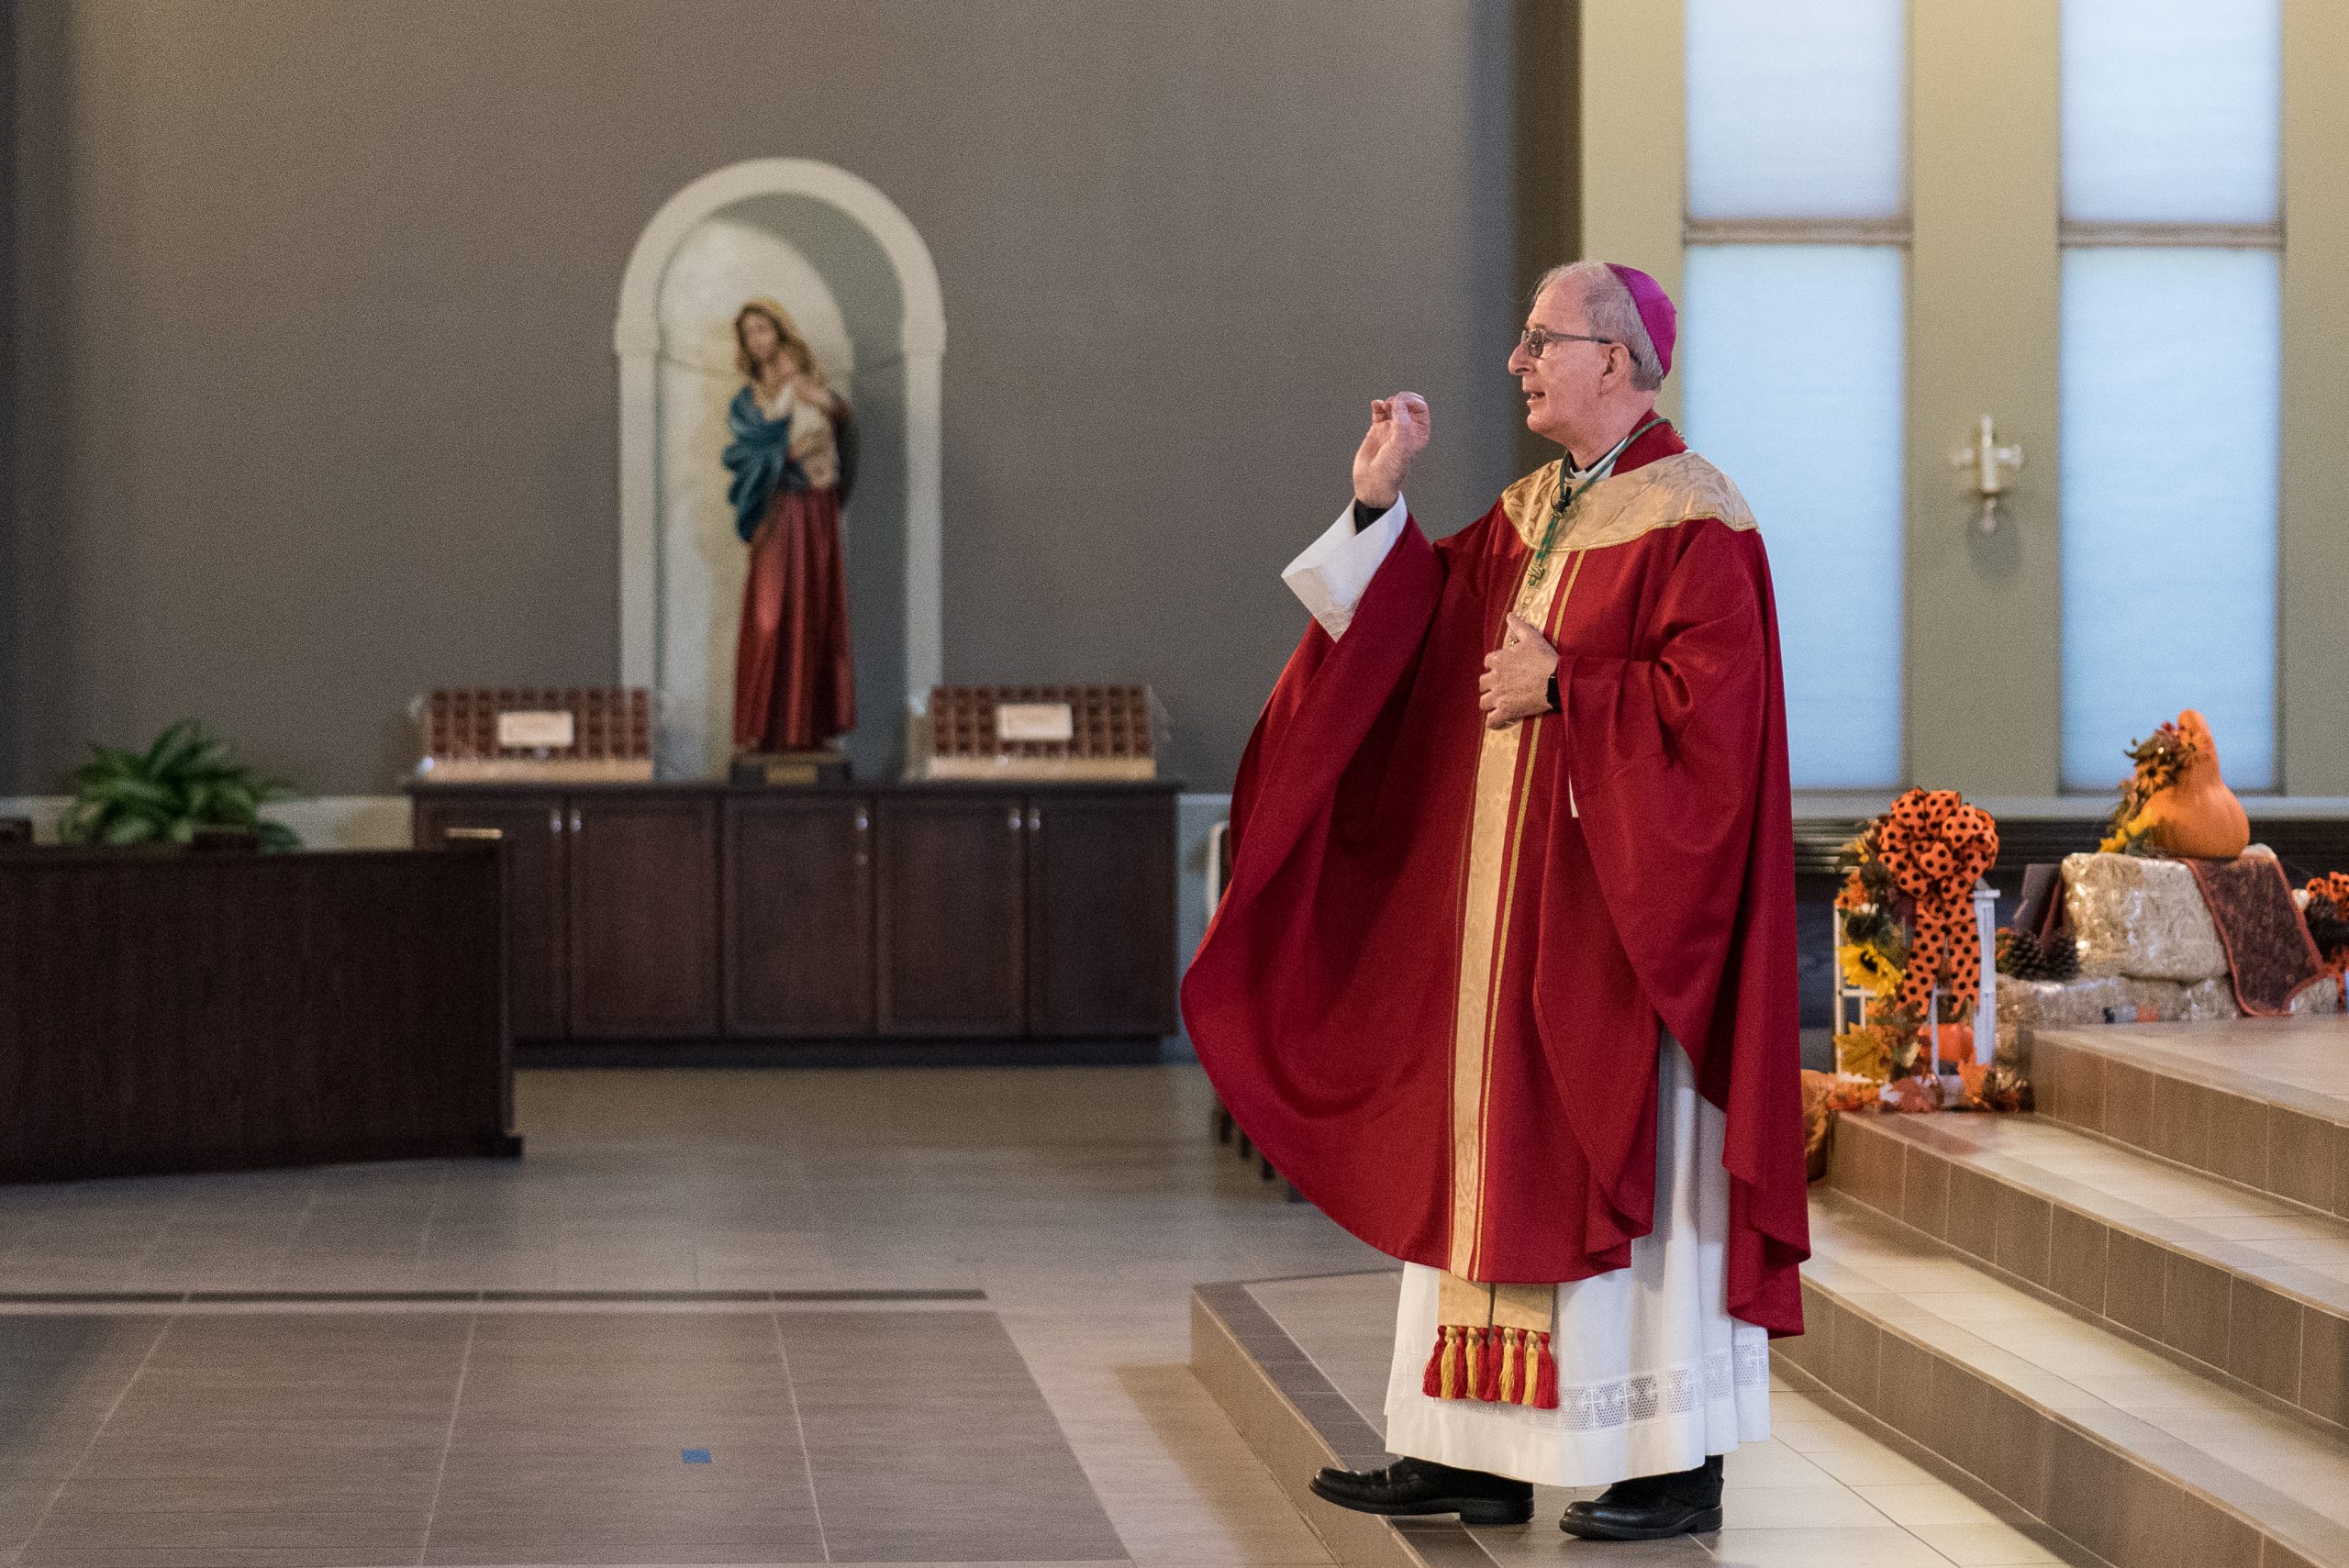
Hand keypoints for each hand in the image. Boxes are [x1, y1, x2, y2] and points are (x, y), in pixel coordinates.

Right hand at [1352, 392, 1430, 509]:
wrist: (1372, 481)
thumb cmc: (1390, 469)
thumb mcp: (1400, 445)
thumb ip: (1401, 421)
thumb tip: (1398, 402)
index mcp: (1418, 433)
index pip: (1421, 408)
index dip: (1411, 401)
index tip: (1401, 403)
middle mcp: (1406, 429)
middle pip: (1408, 404)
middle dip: (1401, 399)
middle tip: (1393, 403)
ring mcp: (1392, 428)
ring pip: (1394, 405)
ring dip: (1390, 401)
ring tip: (1385, 406)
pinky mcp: (1378, 429)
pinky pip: (1379, 411)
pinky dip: (1378, 405)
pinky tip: (1376, 405)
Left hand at [1480, 615, 1557, 729]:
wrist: (1557, 680)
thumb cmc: (1545, 658)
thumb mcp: (1533, 637)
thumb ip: (1519, 626)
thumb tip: (1510, 615)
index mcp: (1499, 659)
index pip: (1488, 662)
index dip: (1495, 666)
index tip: (1503, 669)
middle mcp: (1495, 677)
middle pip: (1483, 683)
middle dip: (1490, 685)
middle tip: (1501, 688)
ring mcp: (1500, 695)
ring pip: (1484, 702)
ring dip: (1490, 703)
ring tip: (1498, 704)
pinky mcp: (1507, 711)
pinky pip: (1492, 721)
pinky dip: (1493, 722)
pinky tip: (1498, 721)